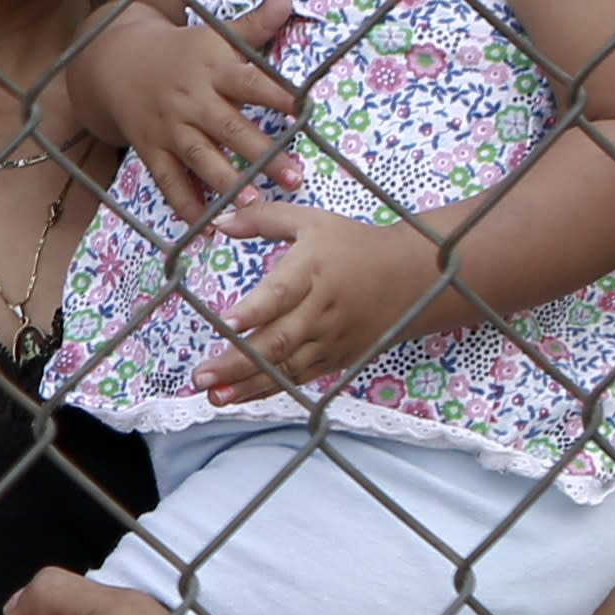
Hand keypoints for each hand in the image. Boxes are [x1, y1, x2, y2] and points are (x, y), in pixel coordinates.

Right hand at [88, 0, 302, 216]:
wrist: (115, 64)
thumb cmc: (183, 51)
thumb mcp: (214, 34)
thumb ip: (256, 23)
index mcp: (212, 69)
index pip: (249, 81)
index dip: (275, 94)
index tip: (302, 109)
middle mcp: (191, 100)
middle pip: (230, 128)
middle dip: (262, 154)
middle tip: (295, 176)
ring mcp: (169, 128)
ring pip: (200, 157)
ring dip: (226, 181)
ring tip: (253, 202)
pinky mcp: (151, 149)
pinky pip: (168, 181)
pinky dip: (186, 205)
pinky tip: (207, 227)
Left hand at [193, 200, 441, 395]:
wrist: (414, 278)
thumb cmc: (354, 246)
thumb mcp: (312, 221)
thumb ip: (264, 218)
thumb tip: (221, 221)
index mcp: (313, 270)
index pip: (281, 292)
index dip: (255, 310)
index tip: (226, 323)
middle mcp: (321, 309)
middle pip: (278, 340)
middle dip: (237, 362)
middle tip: (201, 377)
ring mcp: (330, 338)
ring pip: (286, 367)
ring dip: (248, 384)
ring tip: (213, 396)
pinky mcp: (336, 358)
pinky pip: (299, 378)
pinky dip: (268, 389)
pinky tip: (237, 396)